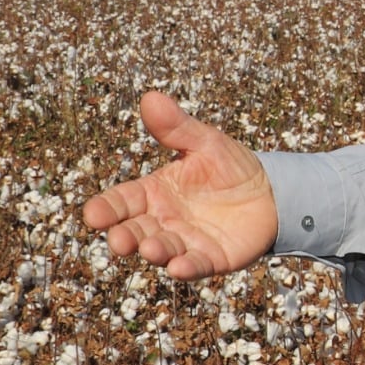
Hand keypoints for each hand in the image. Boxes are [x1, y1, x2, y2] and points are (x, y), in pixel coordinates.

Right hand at [81, 91, 279, 281]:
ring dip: (154, 251)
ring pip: (162, 249)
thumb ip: (177, 127)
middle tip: (119, 241)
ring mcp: (185, 241)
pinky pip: (195, 265)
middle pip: (135, 230)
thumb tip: (150, 97)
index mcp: (153, 192)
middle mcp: (163, 220)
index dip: (106, 209)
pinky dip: (186, 267)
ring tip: (150, 249)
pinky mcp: (211, 258)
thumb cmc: (230, 167)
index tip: (92, 215)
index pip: (122, 201)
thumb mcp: (206, 142)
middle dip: (125, 237)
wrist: (271, 191)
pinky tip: (179, 267)